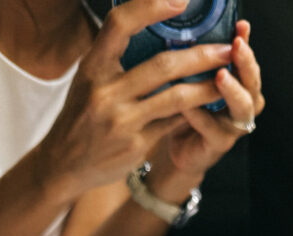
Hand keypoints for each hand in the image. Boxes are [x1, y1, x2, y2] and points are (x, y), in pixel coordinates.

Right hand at [36, 0, 234, 202]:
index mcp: (92, 67)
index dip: (150, 7)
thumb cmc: (82, 115)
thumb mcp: (88, 79)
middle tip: (227, 48)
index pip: (120, 24)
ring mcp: (123, 121)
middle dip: (201, 55)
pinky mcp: (136, 145)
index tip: (180, 0)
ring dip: (206, 87)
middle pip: (163, 65)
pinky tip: (208, 104)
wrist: (64, 163)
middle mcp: (106, 92)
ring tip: (226, 78)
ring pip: (176, 97)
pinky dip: (193, 112)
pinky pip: (173, 123)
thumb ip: (115, 56)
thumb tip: (152, 24)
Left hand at [153, 20, 264, 180]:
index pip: (248, 62)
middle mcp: (243, 106)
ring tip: (221, 76)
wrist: (177, 148)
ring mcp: (233, 127)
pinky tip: (189, 107)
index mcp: (240, 87)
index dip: (247, 44)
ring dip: (233, 90)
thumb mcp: (194, 80)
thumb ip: (201, 61)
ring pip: (243, 107)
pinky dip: (202, 117)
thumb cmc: (186, 111)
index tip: (241, 25)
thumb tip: (193, 25)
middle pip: (253, 83)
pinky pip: (214, 129)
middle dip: (245, 64)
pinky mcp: (218, 145)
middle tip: (236, 47)